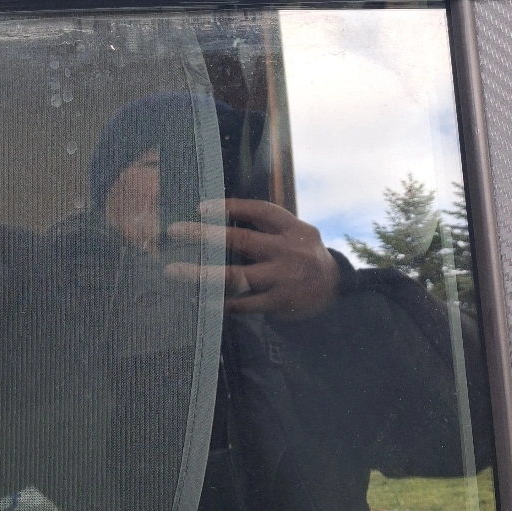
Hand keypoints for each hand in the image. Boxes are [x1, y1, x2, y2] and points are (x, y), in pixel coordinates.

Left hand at [164, 199, 339, 319]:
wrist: (336, 290)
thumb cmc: (306, 256)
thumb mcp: (298, 233)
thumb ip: (268, 226)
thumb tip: (223, 217)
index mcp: (293, 228)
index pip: (260, 211)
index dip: (230, 207)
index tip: (201, 207)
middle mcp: (289, 250)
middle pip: (242, 239)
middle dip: (205, 234)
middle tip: (175, 231)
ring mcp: (284, 278)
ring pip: (236, 275)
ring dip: (202, 273)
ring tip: (175, 270)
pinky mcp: (280, 302)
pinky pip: (243, 303)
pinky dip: (220, 301)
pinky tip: (199, 299)